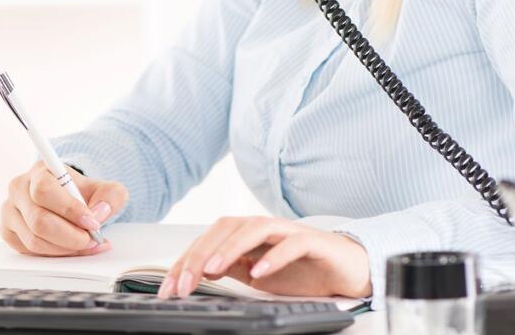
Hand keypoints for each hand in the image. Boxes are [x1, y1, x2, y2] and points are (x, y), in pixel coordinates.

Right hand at [0, 161, 128, 256]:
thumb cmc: (81, 193)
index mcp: (39, 171)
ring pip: (34, 240)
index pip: (45, 191)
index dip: (69, 210)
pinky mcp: (8, 232)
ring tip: (85, 244)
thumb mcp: (104, 189)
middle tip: (91, 239)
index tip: (92, 222)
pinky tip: (70, 249)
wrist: (67, 199)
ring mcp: (10, 211)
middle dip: (70, 236)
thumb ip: (110, 196)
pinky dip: (53, 254)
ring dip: (64, 248)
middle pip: (38, 221)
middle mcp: (19, 189)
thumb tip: (100, 212)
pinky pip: (29, 251)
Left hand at [158, 216, 370, 299]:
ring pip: (253, 229)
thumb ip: (232, 268)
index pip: (209, 240)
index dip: (186, 261)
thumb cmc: (302, 268)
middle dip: (200, 255)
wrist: (345, 269)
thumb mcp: (257, 274)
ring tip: (213, 269)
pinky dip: (274, 255)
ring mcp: (287, 231)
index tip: (169, 287)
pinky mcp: (311, 240)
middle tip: (185, 282)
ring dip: (230, 248)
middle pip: (225, 229)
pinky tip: (259, 270)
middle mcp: (263, 227)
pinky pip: (291, 243)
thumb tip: (199, 273)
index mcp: (246, 234)